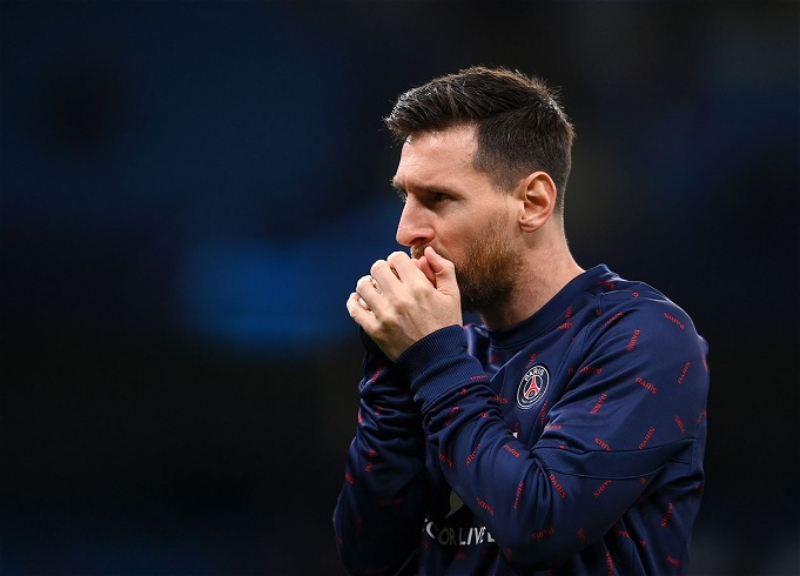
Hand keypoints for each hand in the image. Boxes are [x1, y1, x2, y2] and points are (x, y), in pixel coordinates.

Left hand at [347, 247, 461, 360]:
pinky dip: (354, 302)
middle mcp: (399, 298)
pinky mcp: (374, 330)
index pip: (396, 258)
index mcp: (419, 287)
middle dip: (383, 270)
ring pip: (363, 286)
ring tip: (375, 289)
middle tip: (388, 279)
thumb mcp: (453, 296)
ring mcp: (384, 314)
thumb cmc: (446, 326)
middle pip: (377, 268)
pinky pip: (355, 309)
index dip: (398, 261)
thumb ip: (443, 269)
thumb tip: (426, 251)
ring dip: (368, 284)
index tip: (401, 271)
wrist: (437, 360)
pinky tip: (360, 300)